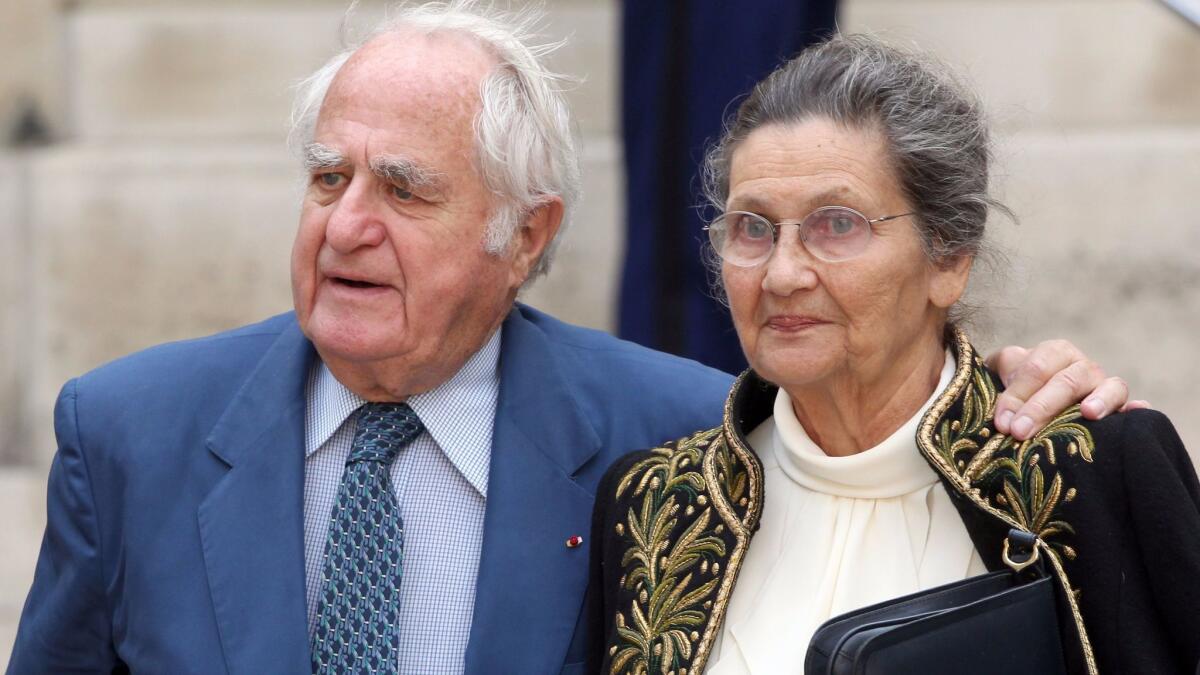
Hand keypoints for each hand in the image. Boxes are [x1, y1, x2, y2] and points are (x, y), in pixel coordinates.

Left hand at [985, 340, 1149, 439]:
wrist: (1037, 399)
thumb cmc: (1017, 389)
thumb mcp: (1001, 373)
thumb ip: (996, 373)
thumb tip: (997, 398)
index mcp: (1053, 353)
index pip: (1035, 368)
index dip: (1016, 395)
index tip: (1002, 422)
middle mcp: (1081, 366)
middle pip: (1066, 381)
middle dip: (1040, 407)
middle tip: (1019, 431)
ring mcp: (1103, 386)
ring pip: (1108, 386)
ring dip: (1100, 398)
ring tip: (1089, 413)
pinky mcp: (1121, 406)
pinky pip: (1134, 405)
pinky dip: (1138, 408)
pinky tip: (1137, 412)